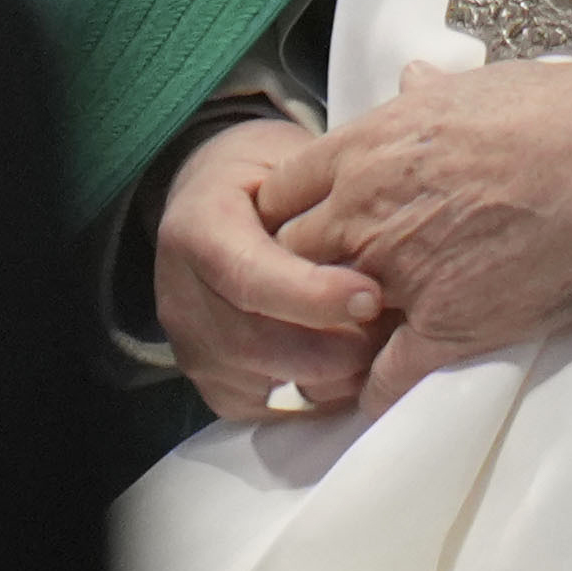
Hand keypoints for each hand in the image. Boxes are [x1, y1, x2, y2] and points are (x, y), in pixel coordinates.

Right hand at [154, 108, 385, 425]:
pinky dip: (312, 397)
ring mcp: (189, 342)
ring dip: (330, 375)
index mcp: (198, 225)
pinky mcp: (208, 378)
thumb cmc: (265, 179)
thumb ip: (320, 202)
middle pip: (255, 340)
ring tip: (379, 346)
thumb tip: (380, 242)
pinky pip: (261, 408)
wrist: (212, 200)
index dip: (311, 296)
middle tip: (390, 328)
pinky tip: (348, 369)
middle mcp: (180, 291)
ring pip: (261, 379)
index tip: (370, 296)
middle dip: (332, 344)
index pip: (249, 276)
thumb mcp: (289, 162)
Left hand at [260, 56, 571, 416]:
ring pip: (323, 321)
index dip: (294, 213)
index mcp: (366, 149)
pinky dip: (373, 392)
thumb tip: (412, 80)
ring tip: (337, 348)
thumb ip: (428, 94)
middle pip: (288, 256)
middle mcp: (365, 213)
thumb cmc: (558, 114)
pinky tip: (377, 392)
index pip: (281, 192)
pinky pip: (383, 380)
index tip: (314, 225)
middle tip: (325, 283)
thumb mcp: (477, 86)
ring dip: (327, 336)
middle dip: (301, 272)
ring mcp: (400, 275)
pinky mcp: (443, 329)